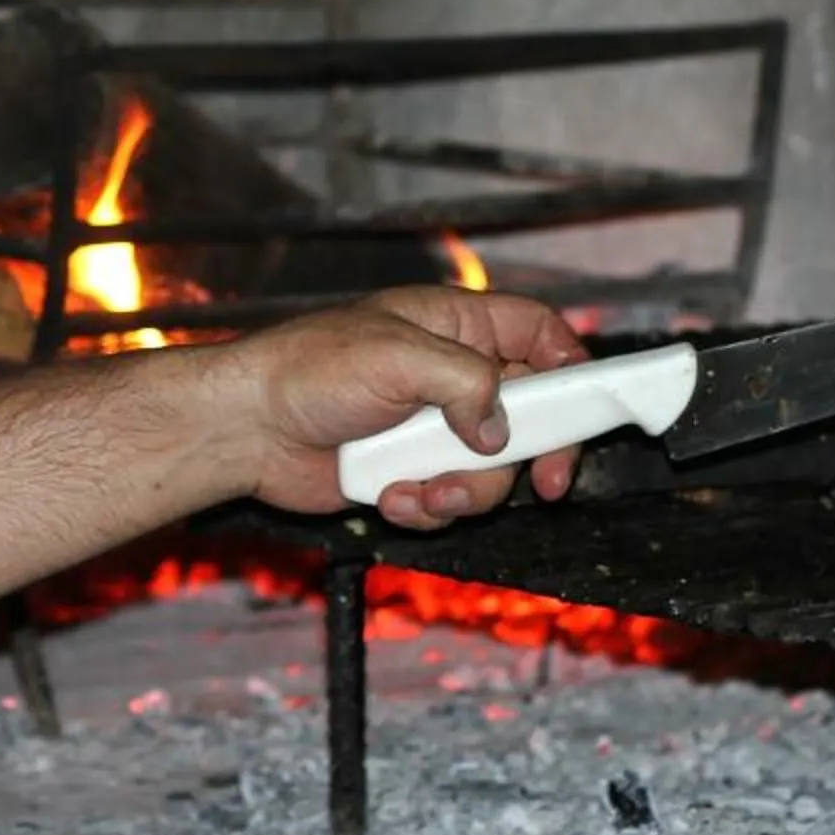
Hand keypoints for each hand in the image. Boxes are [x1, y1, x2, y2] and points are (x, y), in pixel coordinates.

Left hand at [223, 286, 587, 529]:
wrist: (246, 429)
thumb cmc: (307, 371)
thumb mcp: (399, 357)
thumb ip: (467, 383)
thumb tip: (502, 428)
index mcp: (455, 326)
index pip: (539, 334)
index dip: (572, 368)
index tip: (589, 408)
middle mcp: (451, 376)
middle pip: (531, 416)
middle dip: (533, 455)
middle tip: (546, 484)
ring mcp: (431, 427)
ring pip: (492, 469)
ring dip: (467, 490)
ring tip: (423, 490)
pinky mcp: (409, 472)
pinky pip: (449, 500)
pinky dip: (426, 507)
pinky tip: (389, 495)